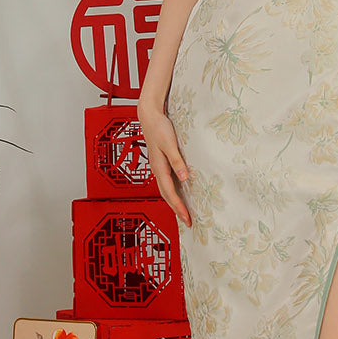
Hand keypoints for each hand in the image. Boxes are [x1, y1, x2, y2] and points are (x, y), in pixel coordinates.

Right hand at [137, 100, 191, 227]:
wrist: (149, 116)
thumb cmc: (159, 128)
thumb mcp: (169, 143)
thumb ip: (176, 161)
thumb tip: (184, 178)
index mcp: (159, 167)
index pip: (170, 192)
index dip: (179, 206)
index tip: (187, 218)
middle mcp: (157, 170)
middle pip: (167, 195)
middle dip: (177, 210)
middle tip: (188, 222)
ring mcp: (158, 167)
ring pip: (166, 190)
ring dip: (174, 202)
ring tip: (184, 213)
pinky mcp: (160, 163)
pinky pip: (167, 182)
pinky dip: (173, 192)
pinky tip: (179, 193)